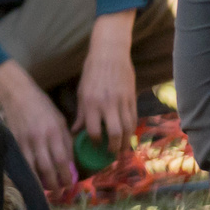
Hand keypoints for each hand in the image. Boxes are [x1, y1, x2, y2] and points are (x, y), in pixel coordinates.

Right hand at [0, 57, 75, 192]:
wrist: (18, 95)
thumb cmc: (43, 107)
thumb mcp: (60, 121)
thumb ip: (66, 141)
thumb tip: (70, 162)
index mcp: (54, 132)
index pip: (62, 159)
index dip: (66, 175)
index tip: (70, 185)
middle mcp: (39, 139)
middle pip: (47, 167)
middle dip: (55, 183)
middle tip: (60, 194)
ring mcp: (25, 141)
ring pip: (32, 167)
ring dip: (40, 182)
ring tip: (47, 191)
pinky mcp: (14, 141)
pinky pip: (22, 161)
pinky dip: (28, 173)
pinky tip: (33, 180)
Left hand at [74, 12, 137, 153]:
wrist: (110, 54)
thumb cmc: (92, 73)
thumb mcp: (81, 91)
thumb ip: (80, 113)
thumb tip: (75, 132)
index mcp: (90, 102)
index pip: (92, 130)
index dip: (94, 142)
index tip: (94, 148)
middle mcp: (106, 104)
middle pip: (113, 133)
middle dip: (113, 148)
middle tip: (111, 155)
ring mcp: (121, 101)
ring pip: (127, 129)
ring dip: (125, 142)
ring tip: (121, 149)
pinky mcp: (132, 99)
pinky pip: (134, 119)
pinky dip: (132, 130)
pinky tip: (128, 136)